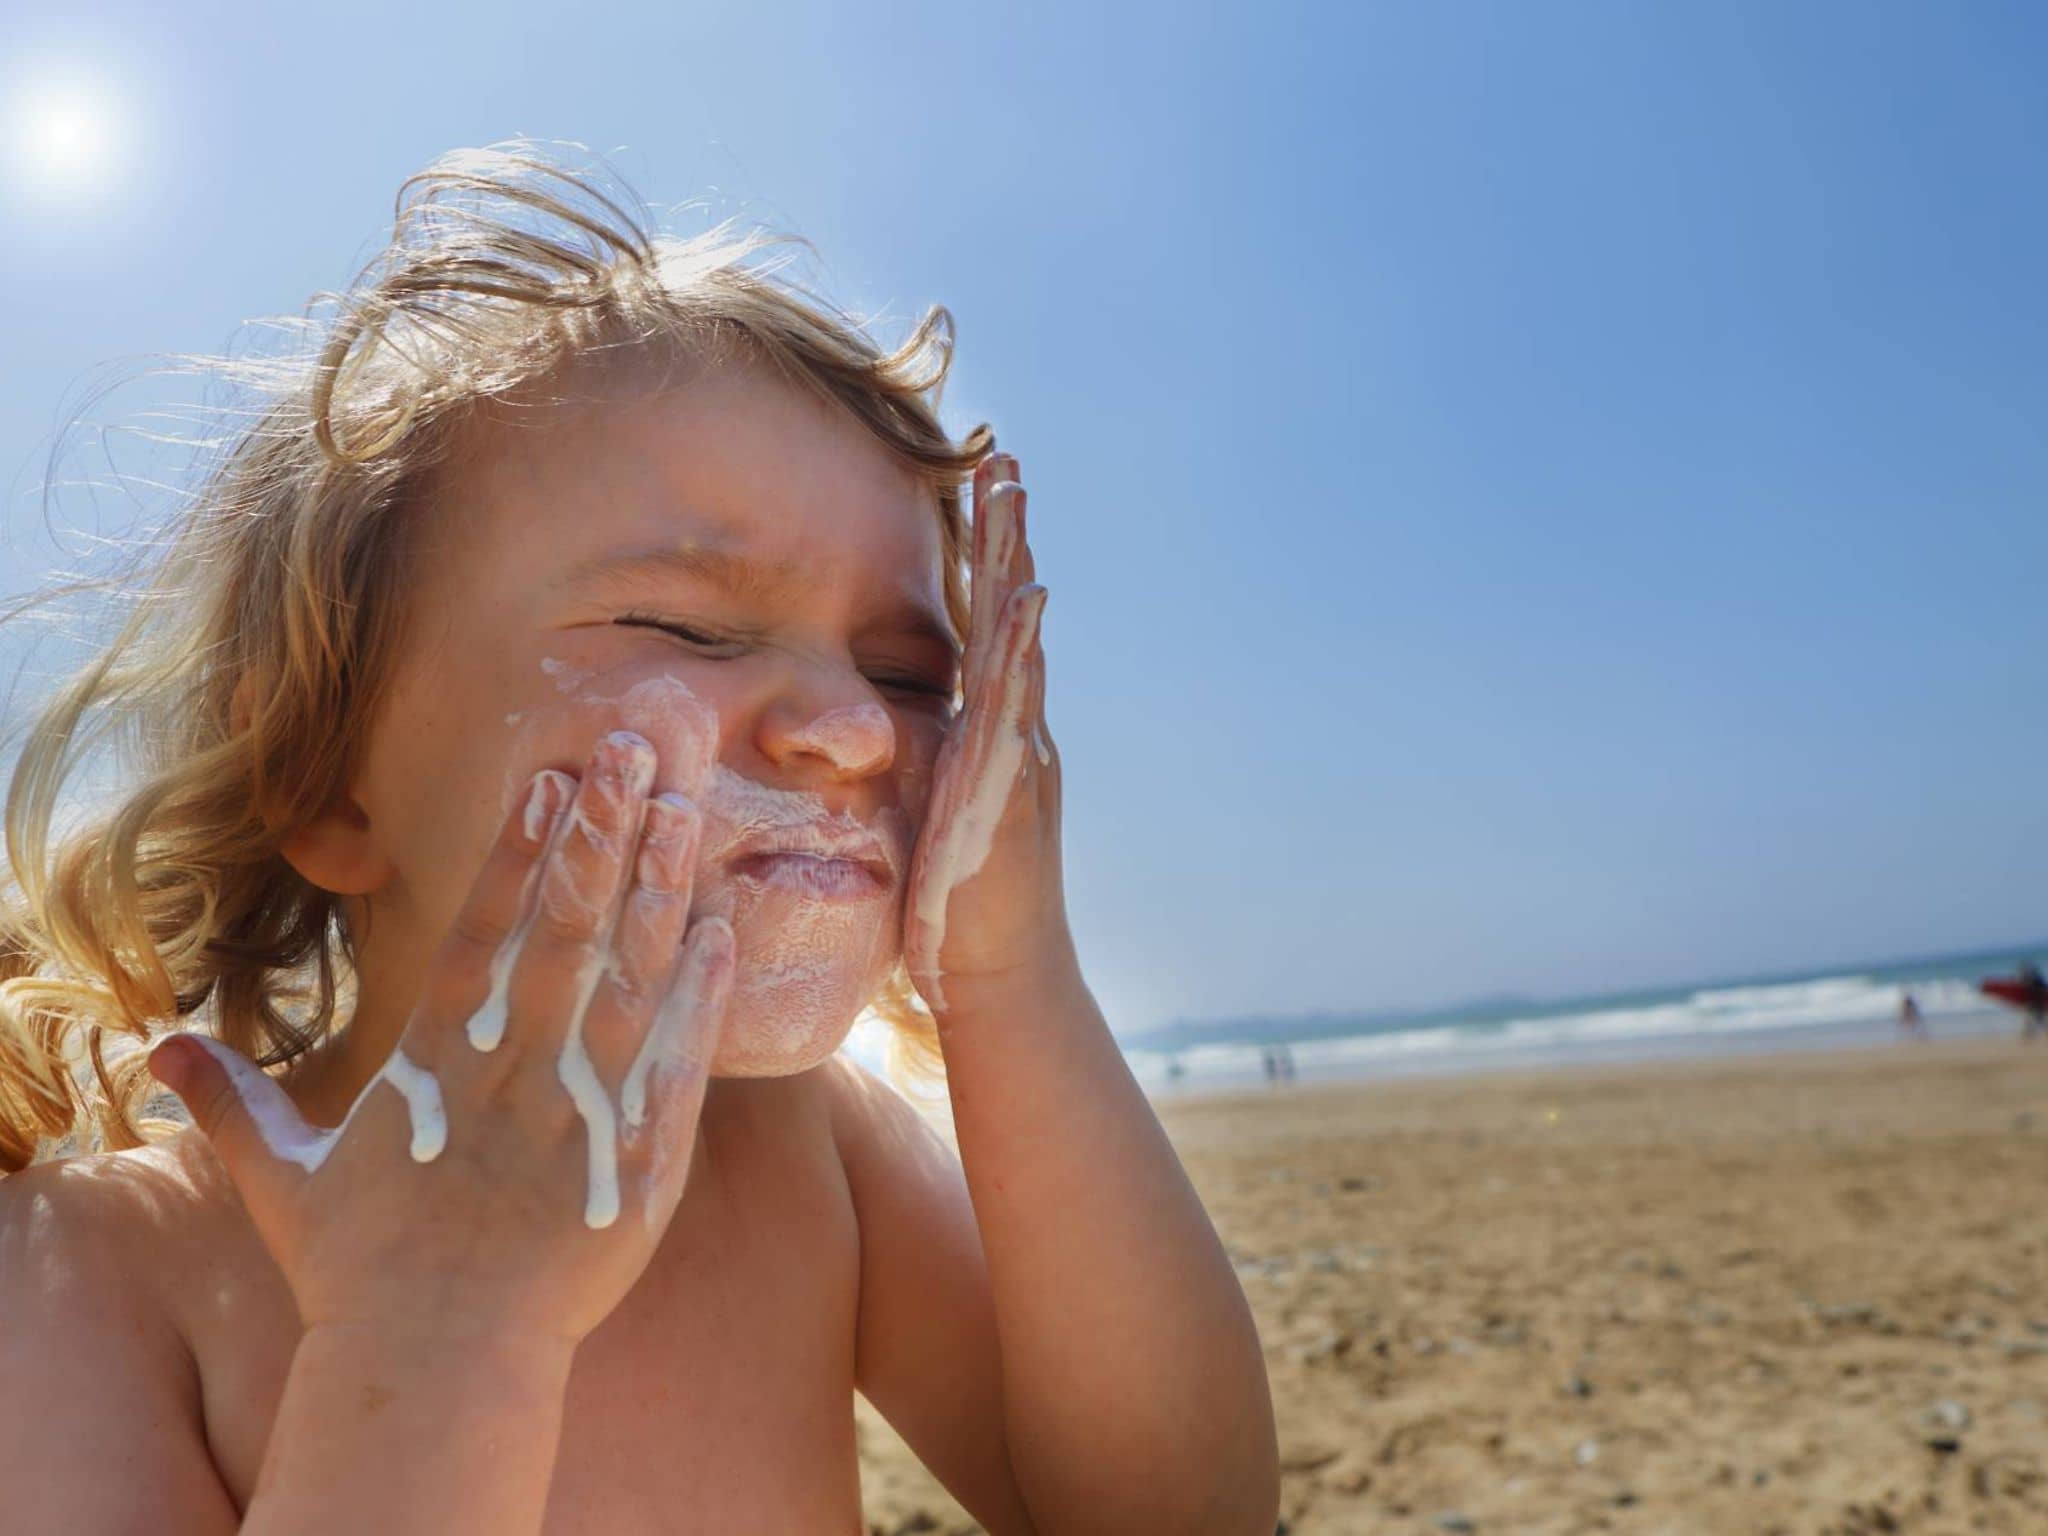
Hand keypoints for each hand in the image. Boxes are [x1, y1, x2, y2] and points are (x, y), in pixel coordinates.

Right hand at [147, 729, 734, 1348]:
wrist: (435, 1366)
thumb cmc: (359, 1273)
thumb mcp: (282, 1182)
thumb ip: (233, 1105)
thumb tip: (158, 1054)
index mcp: (437, 1059)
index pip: (483, 929)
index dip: (517, 849)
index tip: (548, 779)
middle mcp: (513, 1067)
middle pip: (565, 928)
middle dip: (598, 834)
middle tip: (634, 750)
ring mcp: (581, 1109)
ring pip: (629, 977)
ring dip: (658, 888)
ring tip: (684, 811)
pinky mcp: (640, 1160)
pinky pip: (679, 1061)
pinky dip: (703, 996)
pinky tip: (724, 933)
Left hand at [903, 451, 1073, 1018]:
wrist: (998, 978)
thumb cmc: (951, 907)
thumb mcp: (926, 815)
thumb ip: (916, 765)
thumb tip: (878, 732)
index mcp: (988, 733)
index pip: (982, 632)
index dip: (982, 562)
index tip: (978, 491)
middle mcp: (1014, 731)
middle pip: (1008, 615)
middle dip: (1005, 535)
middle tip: (1002, 457)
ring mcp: (1020, 754)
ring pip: (1019, 643)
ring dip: (1015, 564)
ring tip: (1013, 495)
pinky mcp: (1013, 787)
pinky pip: (1019, 703)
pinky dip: (1024, 646)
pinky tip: (1026, 596)